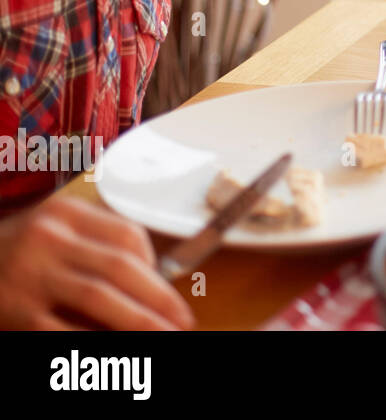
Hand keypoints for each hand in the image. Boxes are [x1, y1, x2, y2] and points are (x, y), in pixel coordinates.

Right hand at [0, 196, 194, 329]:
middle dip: (159, 297)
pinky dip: (97, 343)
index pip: (127, 235)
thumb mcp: (52, 232)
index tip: (166, 288)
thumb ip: (95, 244)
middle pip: (120, 266)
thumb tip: (152, 278)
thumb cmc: (14, 252)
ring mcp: (30, 275)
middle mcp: (48, 239)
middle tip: (184, 320)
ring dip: (140, 321)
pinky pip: (65, 331)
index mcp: (64, 214)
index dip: (155, 264)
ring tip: (166, 336)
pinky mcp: (16, 311)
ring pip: (99, 298)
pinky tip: (118, 355)